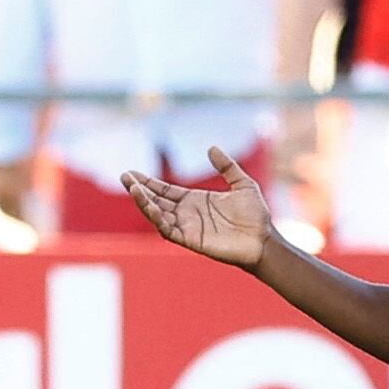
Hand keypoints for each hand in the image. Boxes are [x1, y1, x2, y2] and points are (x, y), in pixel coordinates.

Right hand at [123, 149, 275, 269]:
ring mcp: (187, 227)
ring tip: (132, 188)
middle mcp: (187, 214)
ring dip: (144, 202)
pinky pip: (168, 229)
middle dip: (139, 190)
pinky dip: (157, 218)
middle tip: (124, 177)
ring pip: (158, 214)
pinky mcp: (190, 240)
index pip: (165, 190)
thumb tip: (211, 148)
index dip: (148, 182)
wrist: (264, 239)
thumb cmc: (256, 215)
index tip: (132, 173)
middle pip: (156, 200)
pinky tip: (149, 206)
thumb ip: (226, 166)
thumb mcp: (242, 184)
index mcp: (195, 200)